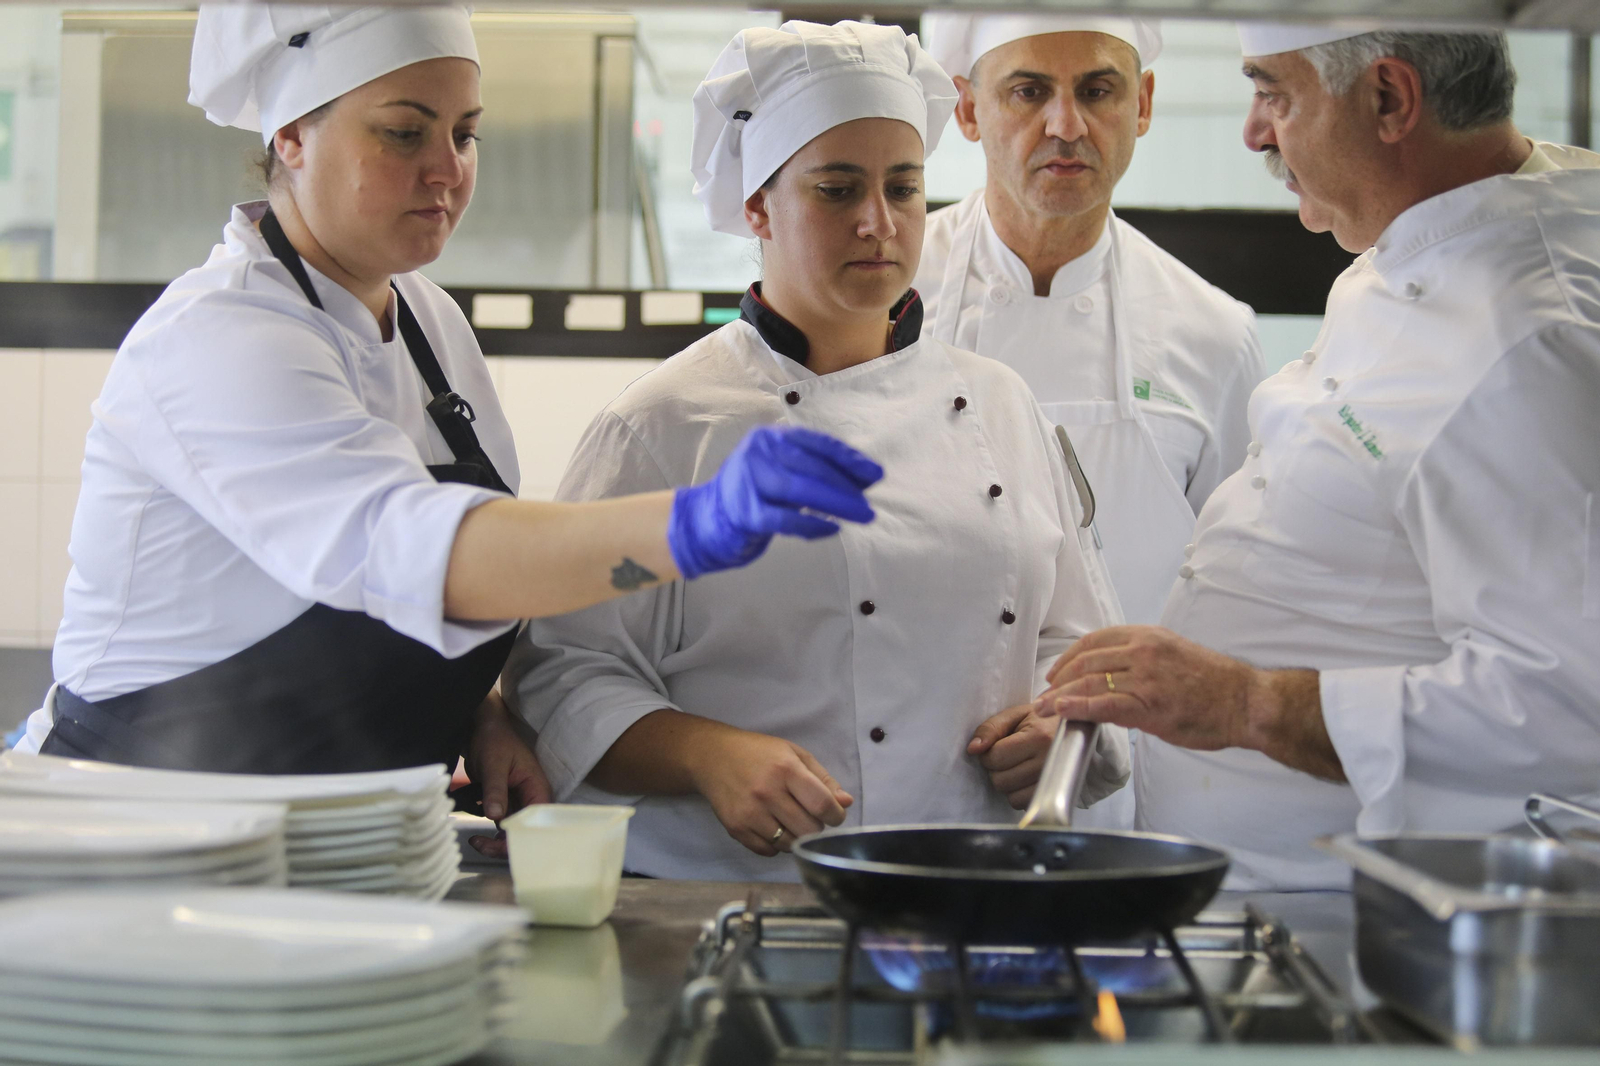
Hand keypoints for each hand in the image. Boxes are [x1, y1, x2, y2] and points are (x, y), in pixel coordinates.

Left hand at [462, 690, 552, 857]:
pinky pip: (503, 826)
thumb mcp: (494, 764)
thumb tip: (496, 817)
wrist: (482, 729)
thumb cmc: (494, 740)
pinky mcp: (506, 804)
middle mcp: (532, 799)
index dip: (522, 838)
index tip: (499, 845)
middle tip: (480, 845)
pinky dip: (491, 834)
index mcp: (537, 789)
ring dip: (496, 842)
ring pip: (514, 832)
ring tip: (475, 841)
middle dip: (506, 845)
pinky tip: (476, 835)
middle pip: (527, 832)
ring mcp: (519, 803)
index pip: (537, 822)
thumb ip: (496, 790)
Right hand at [668, 426, 883, 579]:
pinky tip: (832, 529)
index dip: (848, 458)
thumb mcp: (784, 473)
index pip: (816, 443)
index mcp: (770, 438)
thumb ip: (817, 472)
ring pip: (800, 490)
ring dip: (836, 504)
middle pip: (811, 467)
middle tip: (870, 504)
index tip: (875, 474)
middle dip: (846, 485)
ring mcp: (748, 482)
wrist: (707, 520)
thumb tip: (866, 478)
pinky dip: (812, 525)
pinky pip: (785, 519)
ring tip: (862, 515)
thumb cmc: (755, 495)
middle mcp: (758, 453)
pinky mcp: (744, 513)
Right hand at [688, 729, 853, 856]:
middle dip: (816, 826)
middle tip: (809, 815)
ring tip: (790, 820)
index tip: (835, 815)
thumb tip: (845, 804)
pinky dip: (776, 845)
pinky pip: (768, 851)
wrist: (713, 757)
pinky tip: (773, 827)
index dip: (836, 816)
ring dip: (797, 837)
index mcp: (786, 770)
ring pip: (789, 845)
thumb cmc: (759, 753)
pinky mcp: (735, 828)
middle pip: (808, 829)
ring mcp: (749, 813)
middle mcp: (767, 793)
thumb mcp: (795, 755)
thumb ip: (823, 780)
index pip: (822, 805)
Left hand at [967, 704, 1057, 809]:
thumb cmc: (1044, 722)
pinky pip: (1023, 805)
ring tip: (1019, 767)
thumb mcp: (1017, 715)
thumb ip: (991, 728)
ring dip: (1008, 784)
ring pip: (1011, 796)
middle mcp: (1049, 761)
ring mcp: (1054, 782)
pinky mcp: (1055, 797)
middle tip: (1010, 757)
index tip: (999, 746)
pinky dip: (1019, 795)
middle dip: (997, 770)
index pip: (995, 757)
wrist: (1078, 734)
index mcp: (1039, 737)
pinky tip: (1026, 779)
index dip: (989, 754)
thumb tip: (973, 749)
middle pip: (1000, 780)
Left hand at [1035, 626, 1253, 750]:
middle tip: (1046, 693)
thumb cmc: (1216, 683)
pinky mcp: (1148, 705)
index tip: (1058, 672)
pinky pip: (1103, 704)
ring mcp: (1145, 677)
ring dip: (1061, 696)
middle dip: (1060, 678)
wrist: (1246, 701)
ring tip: (1044, 707)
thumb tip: (1117, 676)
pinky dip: (1077, 707)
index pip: (1095, 640)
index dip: (1070, 657)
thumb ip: (1143, 661)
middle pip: (1086, 660)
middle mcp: (1143, 651)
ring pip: (1090, 682)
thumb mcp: (1175, 655)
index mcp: (1148, 636)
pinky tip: (1063, 711)